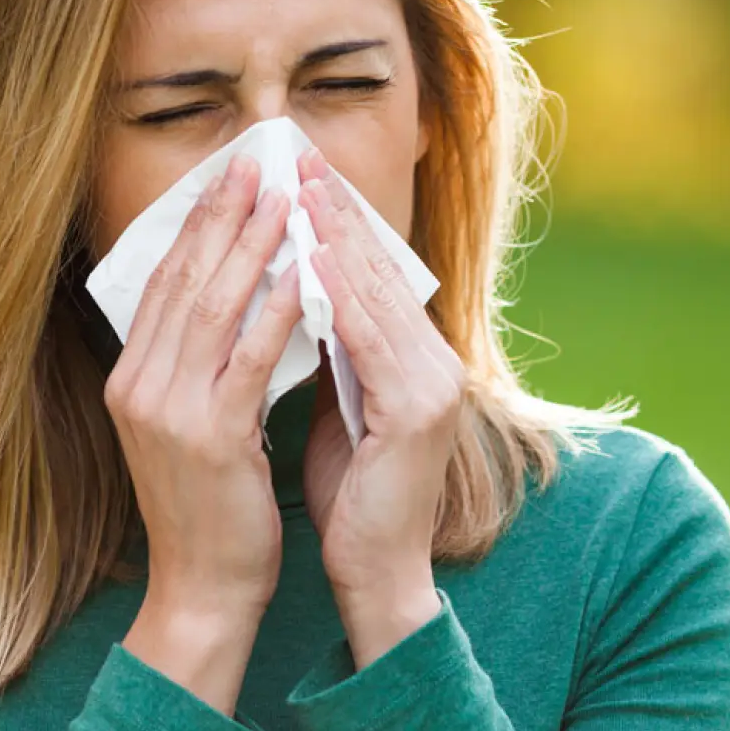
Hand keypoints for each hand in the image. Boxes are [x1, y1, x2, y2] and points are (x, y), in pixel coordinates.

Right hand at [104, 152, 304, 711]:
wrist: (203, 586)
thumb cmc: (210, 505)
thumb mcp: (189, 424)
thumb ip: (197, 366)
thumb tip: (232, 297)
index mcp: (131, 379)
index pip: (163, 283)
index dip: (197, 226)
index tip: (229, 177)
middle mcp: (139, 386)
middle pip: (183, 281)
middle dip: (222, 217)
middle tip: (256, 163)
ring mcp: (169, 411)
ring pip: (213, 308)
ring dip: (252, 247)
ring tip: (285, 200)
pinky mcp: (210, 437)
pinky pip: (248, 359)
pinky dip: (276, 311)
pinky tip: (304, 275)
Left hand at [295, 147, 465, 667]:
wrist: (378, 573)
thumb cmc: (353, 495)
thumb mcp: (339, 407)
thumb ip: (332, 353)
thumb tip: (294, 295)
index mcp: (418, 360)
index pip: (376, 274)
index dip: (337, 221)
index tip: (296, 173)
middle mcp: (436, 362)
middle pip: (382, 269)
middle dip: (334, 211)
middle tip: (295, 156)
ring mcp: (433, 384)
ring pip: (377, 294)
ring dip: (335, 237)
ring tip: (298, 188)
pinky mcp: (417, 410)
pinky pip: (370, 339)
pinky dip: (339, 296)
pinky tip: (310, 259)